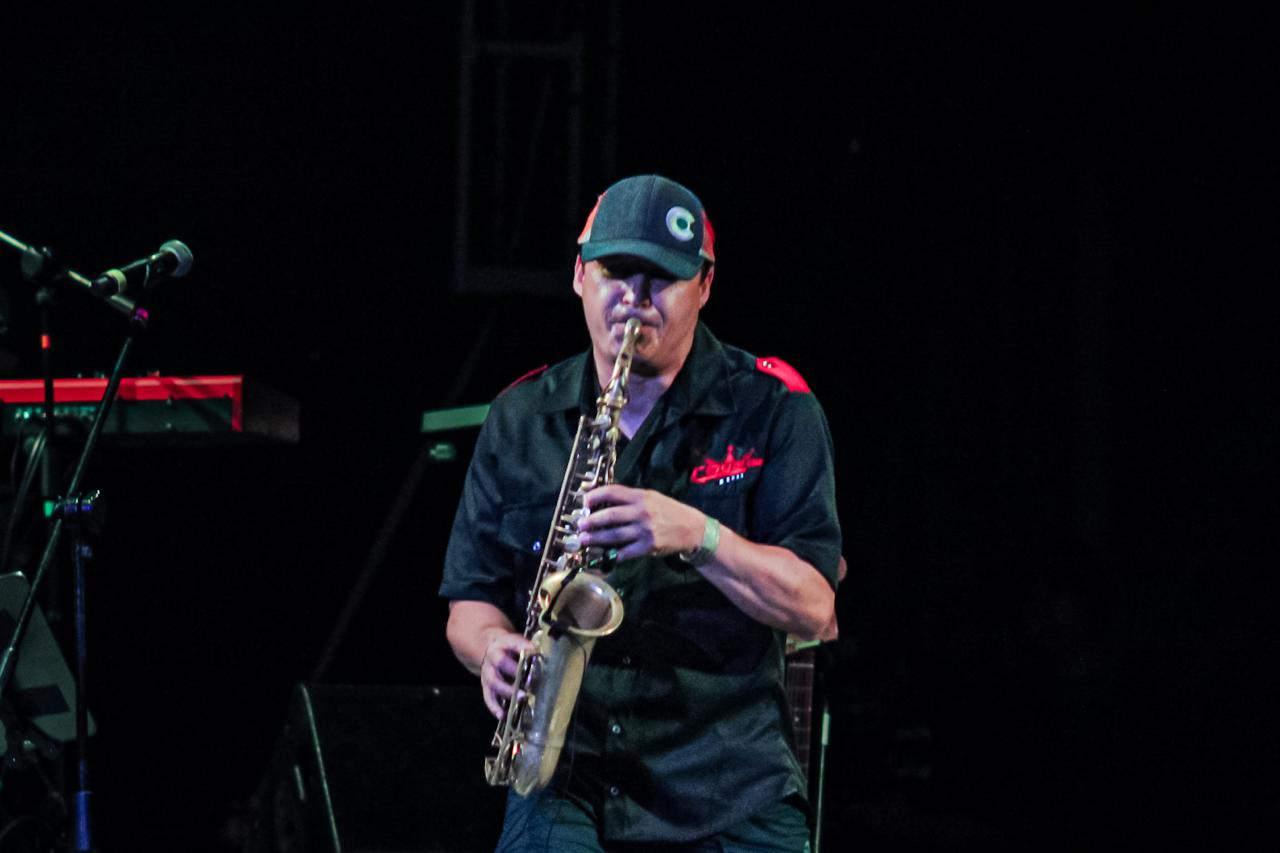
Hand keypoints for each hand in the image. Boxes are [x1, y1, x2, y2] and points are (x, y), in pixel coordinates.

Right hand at [479, 629, 534, 718]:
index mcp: (501, 645)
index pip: (512, 644)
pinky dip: (495, 708)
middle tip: (529, 681)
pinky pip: (488, 698)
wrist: (491, 650)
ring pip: (495, 683)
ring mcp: (487, 674)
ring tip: (521, 698)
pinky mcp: (486, 688)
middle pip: (501, 663)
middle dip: (515, 672)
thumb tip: (541, 654)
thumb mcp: (517, 642)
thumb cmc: (509, 648)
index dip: (523, 647)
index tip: (535, 651)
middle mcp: (492, 659)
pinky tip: (503, 715)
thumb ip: (528, 647)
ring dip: (508, 691)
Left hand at [577, 484, 704, 561]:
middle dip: (592, 521)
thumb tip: (602, 498)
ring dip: (596, 538)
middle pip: (610, 515)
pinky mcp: (648, 547)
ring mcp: (645, 530)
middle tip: (580, 525)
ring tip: (583, 540)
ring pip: (615, 535)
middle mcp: (642, 512)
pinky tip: (602, 555)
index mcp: (641, 496)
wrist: (691, 528)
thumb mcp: (651, 497)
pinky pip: (626, 552)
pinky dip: (612, 555)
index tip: (584, 502)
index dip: (595, 496)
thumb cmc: (667, 510)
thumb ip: (629, 498)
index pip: (613, 492)